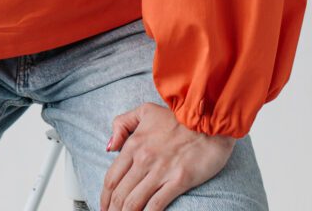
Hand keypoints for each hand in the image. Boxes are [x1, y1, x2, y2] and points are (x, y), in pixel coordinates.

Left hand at [99, 102, 235, 210]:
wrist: (208, 120)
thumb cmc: (177, 118)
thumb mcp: (144, 111)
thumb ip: (122, 124)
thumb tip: (109, 147)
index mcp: (133, 144)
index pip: (111, 178)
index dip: (104, 197)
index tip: (103, 207)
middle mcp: (143, 159)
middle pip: (120, 194)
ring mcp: (160, 171)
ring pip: (134, 202)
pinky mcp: (178, 181)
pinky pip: (156, 205)